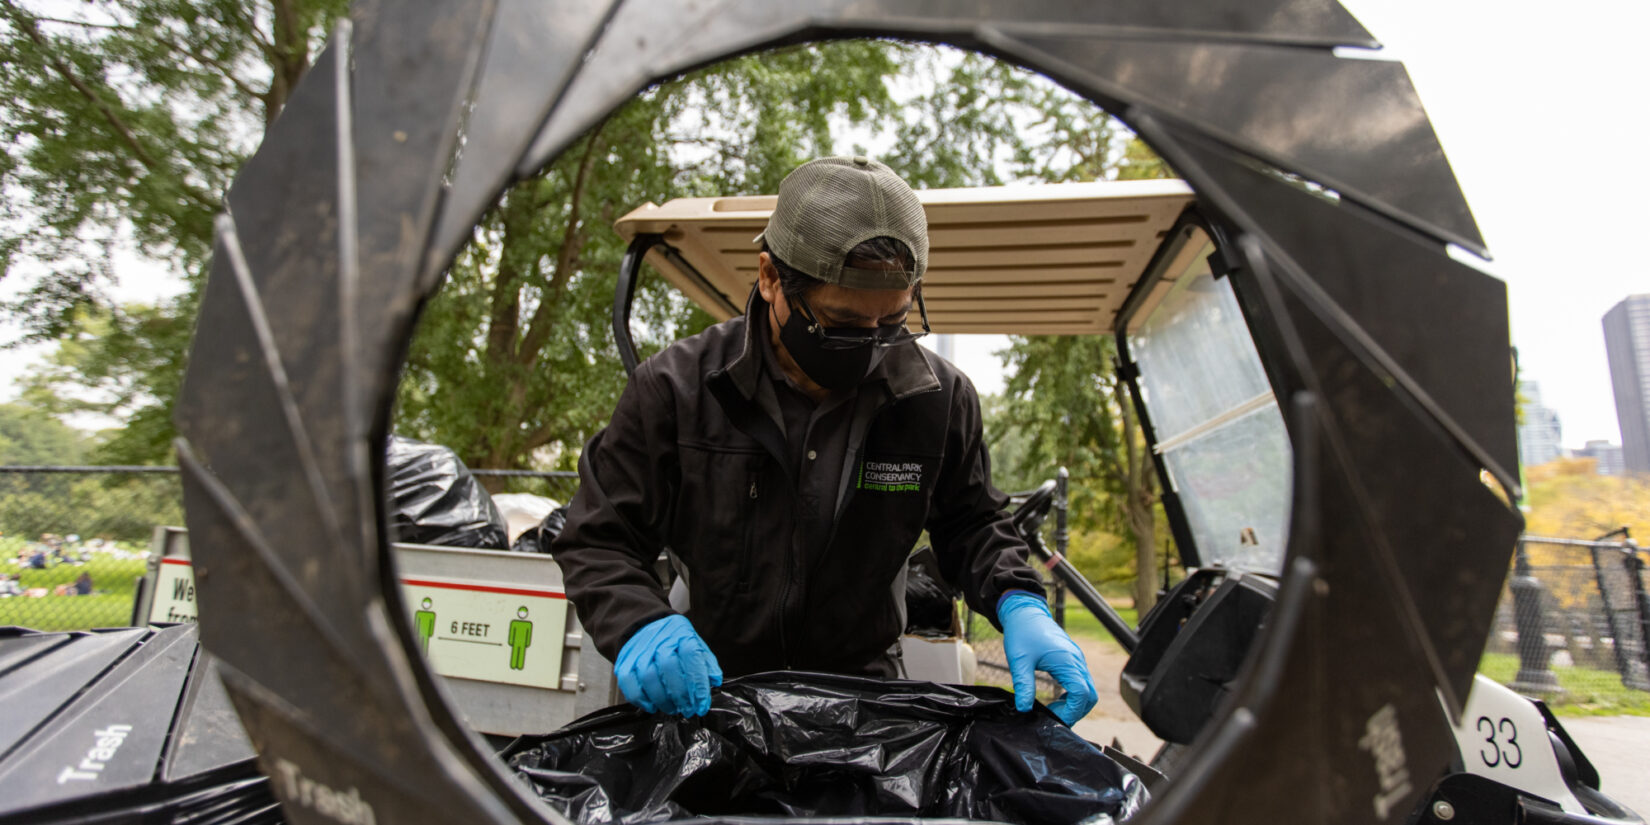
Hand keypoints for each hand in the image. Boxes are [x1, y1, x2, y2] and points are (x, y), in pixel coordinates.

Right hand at [615, 614, 722, 716]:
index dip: (698, 684)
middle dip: (681, 695)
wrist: (644, 627)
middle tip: (688, 709)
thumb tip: (715, 681)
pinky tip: (652, 706)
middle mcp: (659, 641)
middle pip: (669, 668)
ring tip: (672, 708)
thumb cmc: (673, 640)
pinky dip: (641, 699)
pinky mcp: (625, 662)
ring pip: (649, 678)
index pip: (691, 657)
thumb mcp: (694, 643)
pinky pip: (629, 683)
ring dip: (663, 700)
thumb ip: (705, 662)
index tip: (702, 703)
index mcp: (681, 635)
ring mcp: (640, 652)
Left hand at [998, 592, 1096, 725]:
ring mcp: (1077, 660)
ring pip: (1088, 690)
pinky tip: (1058, 699)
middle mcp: (1077, 661)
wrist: (1025, 612)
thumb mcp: (1019, 661)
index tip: (1054, 718)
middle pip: (1090, 695)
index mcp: (1067, 661)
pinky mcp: (1073, 659)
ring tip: (1054, 709)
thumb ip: (1023, 685)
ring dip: (1075, 704)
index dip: (1071, 712)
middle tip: (1055, 717)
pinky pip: (1082, 682)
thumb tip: (1024, 708)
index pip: (1081, 694)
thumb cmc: (1022, 633)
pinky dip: (1074, 695)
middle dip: (1076, 711)